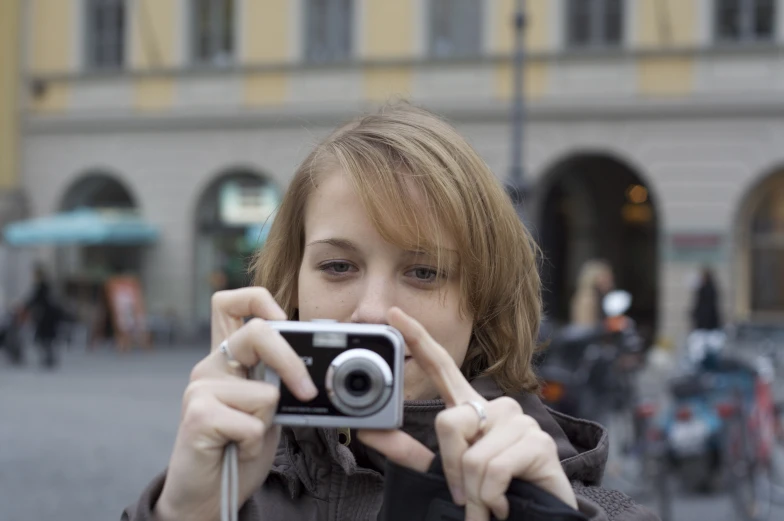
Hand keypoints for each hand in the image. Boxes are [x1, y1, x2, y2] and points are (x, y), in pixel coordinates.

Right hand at [154, 288, 317, 520]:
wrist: (206, 496)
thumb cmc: (238, 449)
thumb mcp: (265, 408)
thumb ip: (277, 381)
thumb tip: (313, 369)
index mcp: (227, 357)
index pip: (231, 302)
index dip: (260, 300)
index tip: (284, 323)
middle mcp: (211, 365)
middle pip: (258, 332)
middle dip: (291, 361)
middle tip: (305, 391)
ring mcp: (200, 388)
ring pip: (266, 391)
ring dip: (268, 422)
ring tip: (245, 437)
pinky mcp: (198, 415)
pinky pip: (252, 422)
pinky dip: (254, 443)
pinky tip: (236, 449)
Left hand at [358, 308, 576, 520]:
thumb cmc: (490, 493)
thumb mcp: (443, 472)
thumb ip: (407, 451)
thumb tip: (367, 430)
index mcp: (471, 409)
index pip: (442, 366)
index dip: (419, 338)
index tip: (396, 314)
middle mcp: (495, 407)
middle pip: (448, 422)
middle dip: (450, 468)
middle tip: (466, 495)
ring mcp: (518, 421)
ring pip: (471, 454)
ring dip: (475, 490)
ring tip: (493, 500)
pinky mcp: (538, 442)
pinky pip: (493, 470)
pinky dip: (492, 497)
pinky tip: (507, 501)